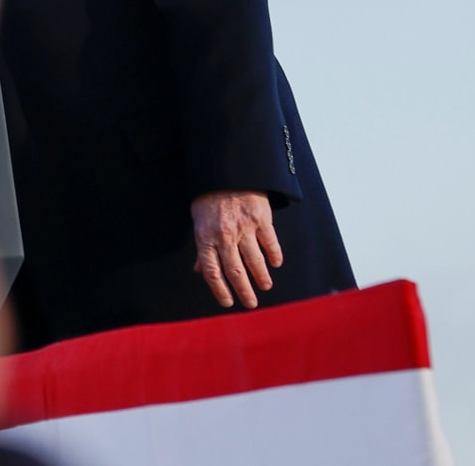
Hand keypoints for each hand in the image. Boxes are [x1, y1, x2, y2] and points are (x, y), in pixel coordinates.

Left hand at [190, 191, 281, 309]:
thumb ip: (201, 247)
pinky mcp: (261, 219)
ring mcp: (244, 227)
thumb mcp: (198, 221)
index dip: (219, 290)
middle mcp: (224, 235)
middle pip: (235, 271)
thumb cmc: (209, 198)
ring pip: (254, 260)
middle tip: (251, 304)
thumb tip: (199, 271)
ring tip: (265, 287)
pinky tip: (276, 264)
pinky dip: (274, 255)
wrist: (226, 170)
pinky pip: (270, 243)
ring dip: (261, 277)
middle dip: (243, 291)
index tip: (227, 303)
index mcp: (205, 236)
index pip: (212, 271)